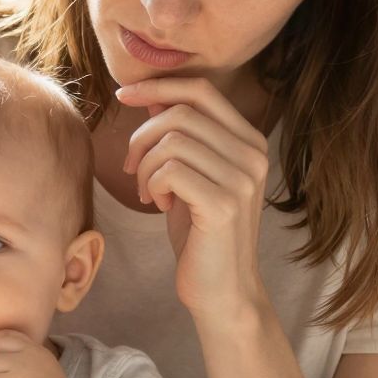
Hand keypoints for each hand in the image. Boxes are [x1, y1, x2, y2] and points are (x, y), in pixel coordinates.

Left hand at [115, 77, 271, 320]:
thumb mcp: (189, 177)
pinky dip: (152, 184)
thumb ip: (180, 137)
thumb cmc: (202, 235)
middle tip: (133, 169)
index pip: (201, 90)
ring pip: (172, 140)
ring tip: (148, 193)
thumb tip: (153, 98)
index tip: (124, 96)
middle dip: (143, 136)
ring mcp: (242, 179)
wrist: (222, 291)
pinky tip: (158, 205)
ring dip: (146, 165)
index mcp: (250, 141)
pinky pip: (169, 170)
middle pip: (181, 112)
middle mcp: (253, 155)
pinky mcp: (223, 204)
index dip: (158, 87)